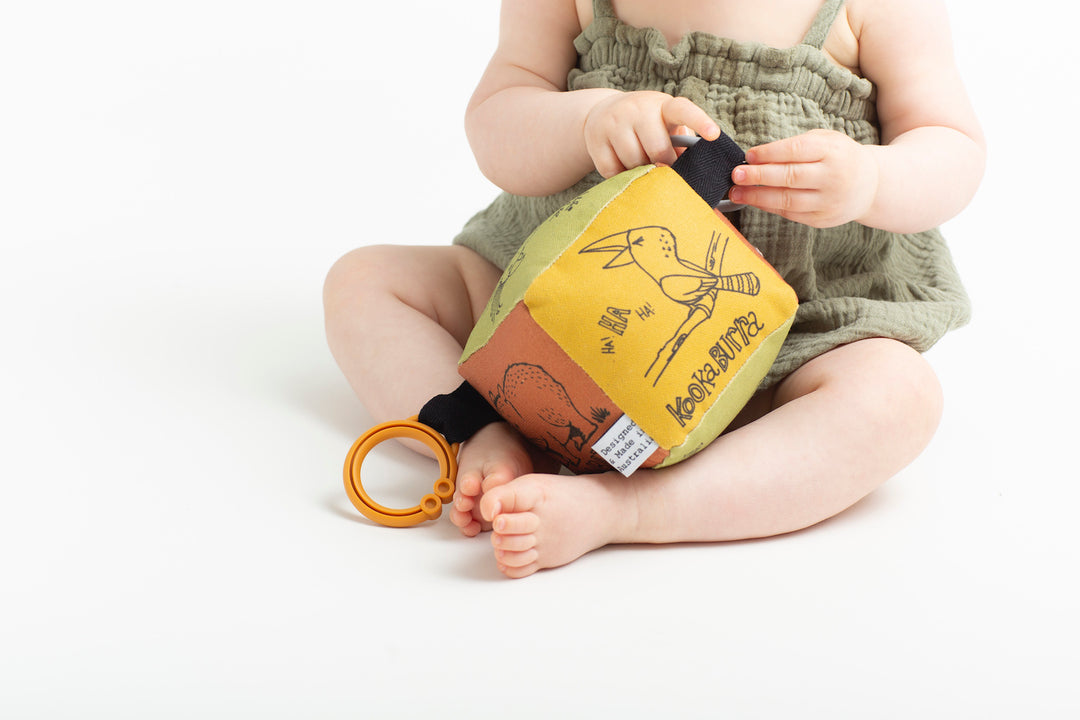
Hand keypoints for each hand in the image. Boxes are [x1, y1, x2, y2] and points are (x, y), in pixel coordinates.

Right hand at [583, 91, 720, 177]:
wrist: (603, 113)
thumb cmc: (648, 125)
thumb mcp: (666, 124)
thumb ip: (681, 142)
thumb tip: (692, 173)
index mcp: (663, 105)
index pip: (684, 110)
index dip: (700, 122)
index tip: (714, 135)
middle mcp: (637, 108)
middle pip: (657, 149)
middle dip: (664, 166)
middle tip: (664, 170)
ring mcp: (614, 122)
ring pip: (633, 162)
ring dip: (641, 172)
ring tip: (642, 166)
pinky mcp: (596, 139)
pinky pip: (612, 171)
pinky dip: (621, 176)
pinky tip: (623, 167)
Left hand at [729, 129, 879, 227]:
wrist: (870, 185)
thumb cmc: (839, 157)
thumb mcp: (826, 140)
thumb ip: (796, 146)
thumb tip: (756, 157)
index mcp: (833, 151)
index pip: (796, 151)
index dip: (769, 154)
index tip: (748, 156)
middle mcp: (833, 177)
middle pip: (790, 177)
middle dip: (759, 176)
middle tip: (736, 174)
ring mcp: (828, 201)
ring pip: (787, 200)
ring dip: (757, 197)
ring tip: (736, 192)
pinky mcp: (822, 219)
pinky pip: (790, 214)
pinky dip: (769, 207)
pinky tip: (754, 201)